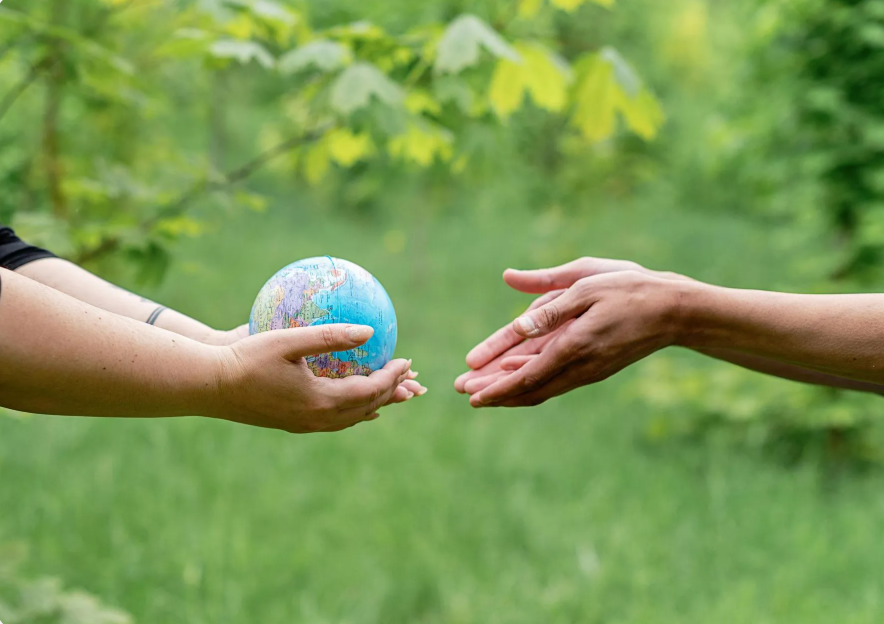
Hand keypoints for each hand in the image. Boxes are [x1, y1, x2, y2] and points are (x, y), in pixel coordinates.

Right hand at [210, 324, 424, 432]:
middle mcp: (318, 418)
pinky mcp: (292, 424)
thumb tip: (369, 331)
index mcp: (322, 400)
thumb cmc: (247, 359)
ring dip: (374, 404)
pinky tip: (353, 405)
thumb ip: (331, 336)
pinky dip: (353, 412)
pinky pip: (334, 421)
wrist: (210, 387)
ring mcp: (305, 425)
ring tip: (391, 393)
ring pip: (352, 419)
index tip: (407, 360)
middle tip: (408, 377)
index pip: (370, 390)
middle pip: (367, 407)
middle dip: (391, 391)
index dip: (392, 376)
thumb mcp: (290, 341)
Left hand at [462, 270, 685, 407]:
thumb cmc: (629, 289)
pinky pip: (556, 381)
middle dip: (495, 392)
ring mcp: (589, 371)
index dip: (497, 387)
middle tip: (463, 393)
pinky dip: (530, 382)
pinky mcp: (595, 368)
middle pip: (529, 389)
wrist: (675, 311)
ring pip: (542, 388)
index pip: (527, 376)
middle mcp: (580, 366)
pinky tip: (514, 376)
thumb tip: (516, 316)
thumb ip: (548, 302)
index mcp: (574, 345)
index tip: (472, 394)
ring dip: (510, 390)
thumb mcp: (586, 284)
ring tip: (480, 390)